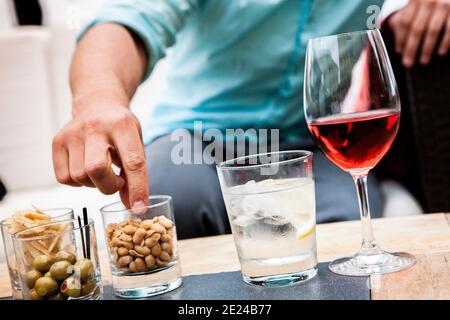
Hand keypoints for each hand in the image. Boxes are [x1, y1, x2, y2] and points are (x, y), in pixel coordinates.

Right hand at [52, 97, 148, 211]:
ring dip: (93, 184)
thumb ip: (136, 175)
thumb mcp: (136, 144)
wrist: (97, 103)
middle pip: (96, 169)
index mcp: (122, 126)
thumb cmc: (120, 128)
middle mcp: (96, 127)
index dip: (138, 189)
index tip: (139, 208)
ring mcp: (73, 133)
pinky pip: (64, 177)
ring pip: (79, 177)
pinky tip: (86, 169)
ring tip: (102, 172)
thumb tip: (132, 206)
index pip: (132, 162)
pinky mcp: (58, 141)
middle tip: (117, 182)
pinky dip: (77, 182)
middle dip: (109, 186)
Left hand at [388, 0, 449, 66]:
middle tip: (408, 63)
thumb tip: (396, 43)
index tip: (398, 52)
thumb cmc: (426, 2)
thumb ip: (402, 19)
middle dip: (411, 48)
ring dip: (427, 48)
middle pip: (416, 29)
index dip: (401, 38)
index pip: (405, 22)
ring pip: (432, 30)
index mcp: (415, 0)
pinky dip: (445, 42)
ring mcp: (444, 4)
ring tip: (423, 61)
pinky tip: (441, 52)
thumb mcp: (413, 5)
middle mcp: (429, 1)